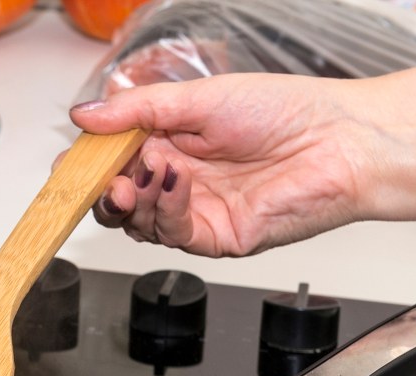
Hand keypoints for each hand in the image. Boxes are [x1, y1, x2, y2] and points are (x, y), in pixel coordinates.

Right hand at [70, 72, 370, 256]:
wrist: (343, 140)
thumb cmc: (287, 111)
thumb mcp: (198, 98)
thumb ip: (136, 111)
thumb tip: (83, 116)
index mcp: (170, 143)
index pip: (112, 161)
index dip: (88, 164)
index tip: (72, 159)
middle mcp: (178, 181)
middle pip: (116, 199)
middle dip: (100, 189)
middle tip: (100, 175)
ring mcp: (195, 211)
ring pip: (137, 221)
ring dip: (132, 198)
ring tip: (142, 171)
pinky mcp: (216, 237)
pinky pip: (172, 233)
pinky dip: (163, 207)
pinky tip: (173, 180)